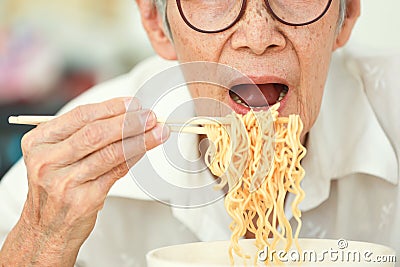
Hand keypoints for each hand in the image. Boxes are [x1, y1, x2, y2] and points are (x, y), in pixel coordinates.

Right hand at [0, 97, 168, 265]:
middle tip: (150, 116)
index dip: (111, 107)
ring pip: (110, 152)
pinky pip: (116, 171)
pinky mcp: (84, 199)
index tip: (133, 104)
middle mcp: (47, 161)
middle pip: (96, 133)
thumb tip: (124, 116)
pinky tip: (145, 149)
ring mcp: (65, 182)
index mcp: (38, 142)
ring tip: (158, 131)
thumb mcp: (54, 157)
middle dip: (129, 121)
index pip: (80, 116)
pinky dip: (134, 157)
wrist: (45, 231)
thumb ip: (80, 135)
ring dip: (140, 139)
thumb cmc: (54, 190)